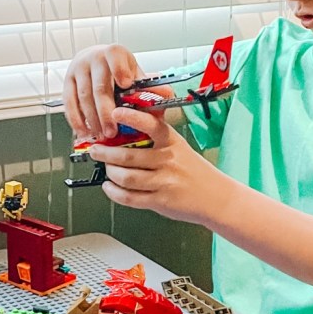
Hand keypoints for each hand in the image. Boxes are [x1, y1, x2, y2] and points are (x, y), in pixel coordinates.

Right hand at [63, 45, 173, 139]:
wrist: (95, 58)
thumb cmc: (118, 69)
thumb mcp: (135, 72)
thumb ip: (148, 86)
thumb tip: (166, 95)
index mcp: (114, 53)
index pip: (116, 59)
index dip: (120, 71)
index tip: (126, 85)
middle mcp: (94, 58)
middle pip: (100, 88)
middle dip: (106, 113)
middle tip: (112, 131)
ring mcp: (78, 69)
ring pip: (84, 98)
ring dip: (92, 120)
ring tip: (101, 135)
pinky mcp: (67, 81)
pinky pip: (69, 103)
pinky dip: (76, 120)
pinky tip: (84, 131)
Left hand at [88, 105, 219, 223]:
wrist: (216, 197)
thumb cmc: (194, 170)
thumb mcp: (179, 146)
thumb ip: (157, 138)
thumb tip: (125, 128)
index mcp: (172, 142)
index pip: (151, 124)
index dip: (131, 117)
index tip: (115, 112)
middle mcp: (168, 160)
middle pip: (128, 156)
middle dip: (105, 153)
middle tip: (96, 150)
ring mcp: (164, 182)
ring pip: (126, 177)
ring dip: (110, 173)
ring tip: (105, 169)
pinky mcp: (160, 201)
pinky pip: (130, 198)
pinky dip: (114, 192)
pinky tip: (109, 187)